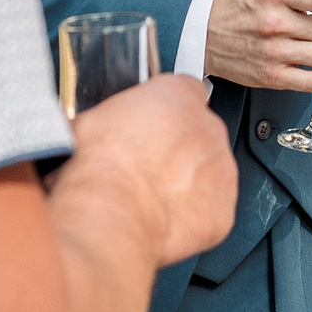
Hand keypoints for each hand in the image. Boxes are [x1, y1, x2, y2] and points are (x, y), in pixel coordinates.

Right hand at [59, 73, 235, 268]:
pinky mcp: (222, 210)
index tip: (154, 128)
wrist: (110, 214)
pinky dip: (193, 217)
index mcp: (177, 95)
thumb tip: (95, 127)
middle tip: (147, 168)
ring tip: (152, 197)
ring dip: (188, 183)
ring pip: (208, 173)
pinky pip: (211, 211)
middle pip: (200, 134)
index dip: (168, 113)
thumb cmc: (98, 168)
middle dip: (178, 150)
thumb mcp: (89, 120)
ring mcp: (220, 169)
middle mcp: (206, 127)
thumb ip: (112, 117)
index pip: (186, 92)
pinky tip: (164, 219)